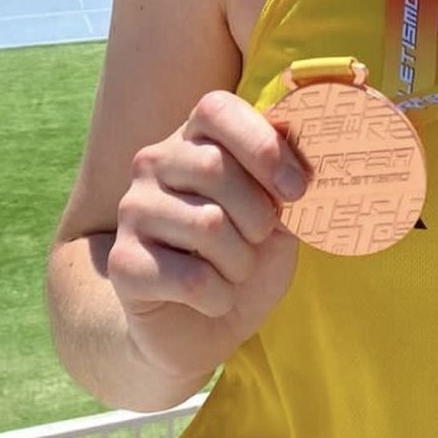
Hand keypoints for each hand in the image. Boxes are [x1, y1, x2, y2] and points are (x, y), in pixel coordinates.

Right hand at [109, 90, 306, 384]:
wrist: (199, 328)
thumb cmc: (243, 258)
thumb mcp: (278, 214)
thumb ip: (286, 178)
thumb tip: (315, 142)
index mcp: (194, 139)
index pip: (216, 109)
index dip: (263, 145)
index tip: (296, 188)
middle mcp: (154, 164)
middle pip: (214, 167)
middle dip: (258, 216)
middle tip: (258, 241)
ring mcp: (132, 211)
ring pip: (206, 225)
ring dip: (240, 262)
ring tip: (232, 271)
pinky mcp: (122, 263)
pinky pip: (191, 278)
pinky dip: (219, 296)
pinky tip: (210, 298)